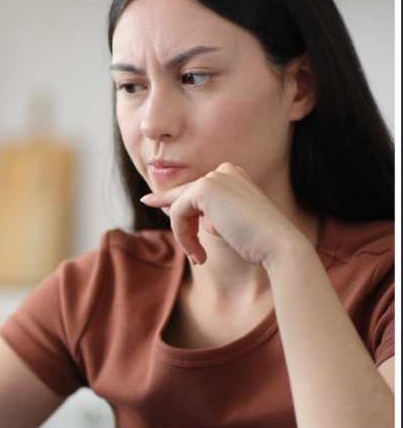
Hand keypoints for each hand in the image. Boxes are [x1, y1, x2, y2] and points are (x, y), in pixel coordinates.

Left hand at [140, 162, 307, 267]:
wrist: (277, 246)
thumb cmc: (255, 242)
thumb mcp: (224, 223)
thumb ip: (201, 213)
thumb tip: (170, 207)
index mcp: (234, 175)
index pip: (195, 189)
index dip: (172, 201)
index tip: (149, 202)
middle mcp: (225, 170)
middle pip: (184, 195)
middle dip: (179, 223)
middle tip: (184, 248)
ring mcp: (215, 176)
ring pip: (179, 206)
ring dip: (184, 236)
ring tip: (198, 257)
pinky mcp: (205, 188)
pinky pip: (177, 213)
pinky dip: (183, 236)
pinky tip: (197, 254)